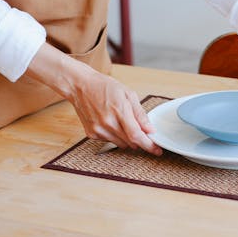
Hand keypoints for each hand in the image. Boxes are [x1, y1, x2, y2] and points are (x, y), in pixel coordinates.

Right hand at [26, 42, 161, 154]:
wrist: (80, 86)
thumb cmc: (104, 86)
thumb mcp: (127, 94)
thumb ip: (140, 114)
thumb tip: (150, 129)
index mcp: (119, 110)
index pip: (136, 135)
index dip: (149, 145)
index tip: (157, 150)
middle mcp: (108, 123)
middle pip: (130, 142)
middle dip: (140, 140)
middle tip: (143, 131)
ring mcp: (98, 130)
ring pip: (120, 143)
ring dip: (127, 138)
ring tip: (123, 121)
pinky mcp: (91, 134)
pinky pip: (109, 141)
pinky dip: (115, 135)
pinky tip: (111, 122)